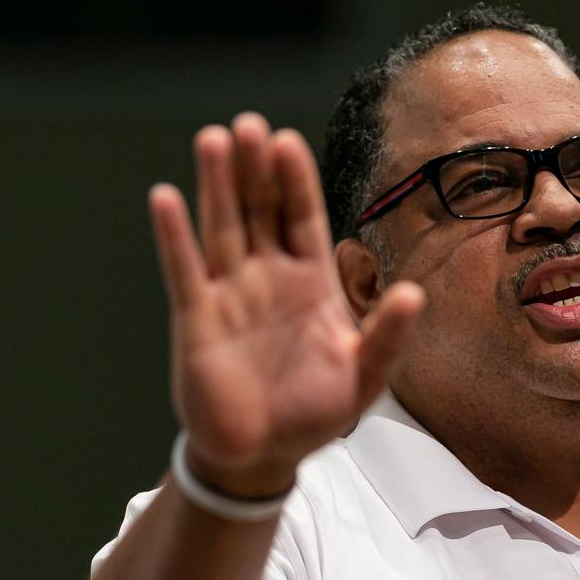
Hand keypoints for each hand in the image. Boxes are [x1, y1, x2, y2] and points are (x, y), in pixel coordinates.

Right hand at [149, 113, 423, 496]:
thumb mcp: (365, 375)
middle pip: (260, 211)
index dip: (296, 182)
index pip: (303, 219)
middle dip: (256, 170)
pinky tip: (166, 198)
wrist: (266, 454)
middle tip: (250, 125)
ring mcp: (231, 295)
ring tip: (215, 140)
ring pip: (222, 228)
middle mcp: (269, 278)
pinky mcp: (197, 320)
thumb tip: (413, 294)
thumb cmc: (316, 413)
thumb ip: (387, 335)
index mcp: (312, 284)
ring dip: (217, 186)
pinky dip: (175, 237)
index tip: (289, 142)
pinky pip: (185, 271)